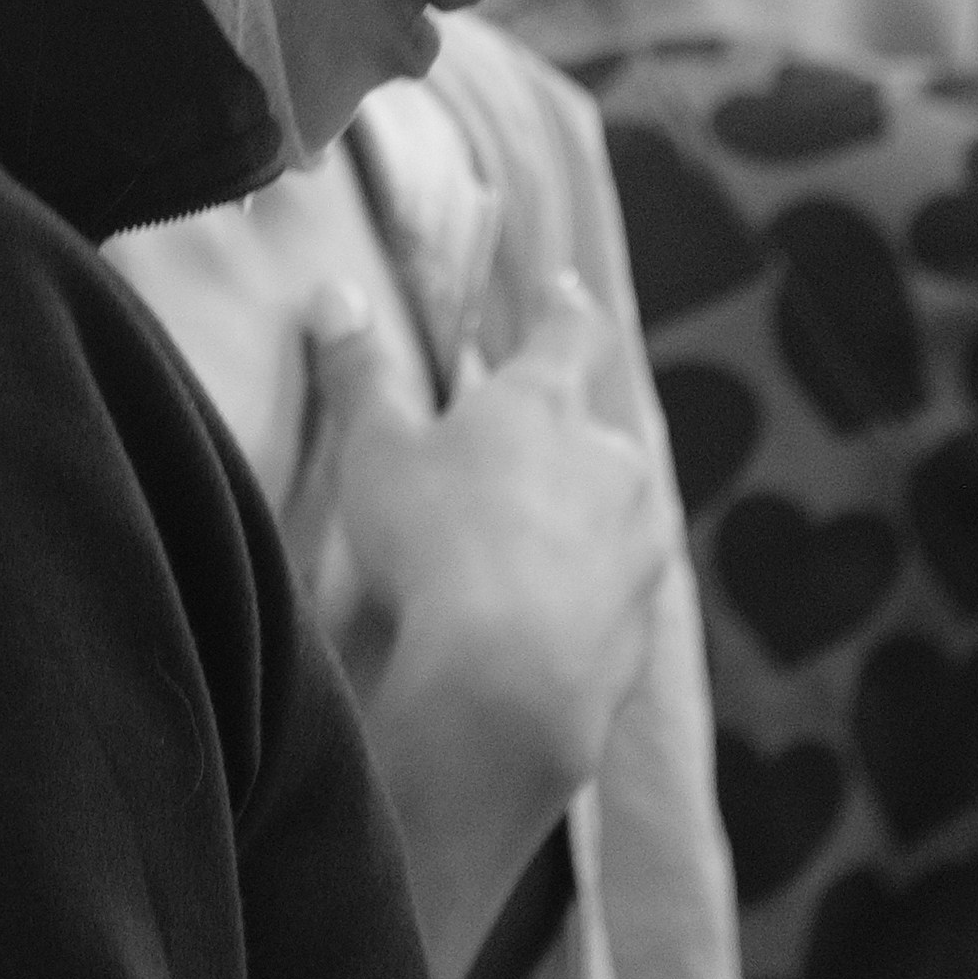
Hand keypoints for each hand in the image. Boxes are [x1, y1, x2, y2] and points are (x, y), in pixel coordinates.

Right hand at [289, 275, 675, 978]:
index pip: (570, 332)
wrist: (508, 684)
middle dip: (563, 442)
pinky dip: (580, 602)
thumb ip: (359, 373)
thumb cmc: (435, 545)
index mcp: (547, 404)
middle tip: (516, 460)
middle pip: (597, 434)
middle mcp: (613, 465)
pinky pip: (611, 597)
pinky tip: (535, 630)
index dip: (563, 309)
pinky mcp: (642, 627)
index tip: (563, 294)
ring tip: (521, 556)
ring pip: (614, 518)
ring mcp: (638, 548)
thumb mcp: (375, 451)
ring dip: (578, 526)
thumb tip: (335, 294)